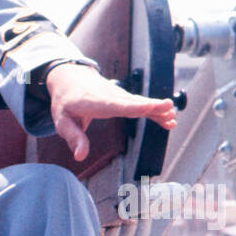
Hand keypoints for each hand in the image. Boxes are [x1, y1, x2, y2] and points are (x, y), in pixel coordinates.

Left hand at [45, 63, 177, 160]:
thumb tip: (80, 157)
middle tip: (169, 109)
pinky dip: (155, 111)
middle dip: (151, 106)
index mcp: (94, 102)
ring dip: (158, 110)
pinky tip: (169, 119)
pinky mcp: (125, 98)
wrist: (71, 78)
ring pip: (141, 103)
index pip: (116, 105)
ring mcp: (120, 95)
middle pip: (133, 102)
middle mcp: (111, 96)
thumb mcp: (62, 121)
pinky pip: (141, 105)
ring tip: (173, 119)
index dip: (133, 106)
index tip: (149, 107)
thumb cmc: (65, 102)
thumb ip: (73, 137)